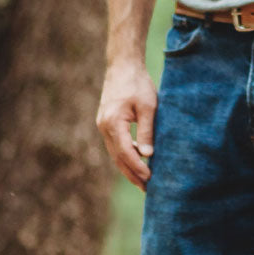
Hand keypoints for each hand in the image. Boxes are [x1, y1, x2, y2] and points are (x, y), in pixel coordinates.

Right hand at [96, 60, 156, 190]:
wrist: (122, 66)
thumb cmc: (138, 83)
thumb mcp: (148, 106)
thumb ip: (147, 130)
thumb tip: (148, 154)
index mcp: (113, 122)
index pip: (125, 152)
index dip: (137, 167)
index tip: (150, 177)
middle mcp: (104, 126)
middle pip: (117, 157)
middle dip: (132, 174)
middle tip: (147, 188)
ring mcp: (103, 125)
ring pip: (115, 153)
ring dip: (128, 166)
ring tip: (143, 179)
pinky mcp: (106, 123)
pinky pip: (115, 145)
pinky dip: (125, 155)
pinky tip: (138, 159)